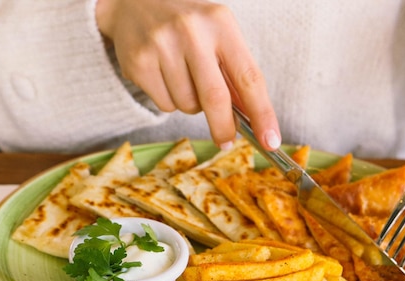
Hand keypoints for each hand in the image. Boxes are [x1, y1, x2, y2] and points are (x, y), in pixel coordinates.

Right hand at [95, 0, 280, 149]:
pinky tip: (163, 76)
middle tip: (226, 141)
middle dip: (224, 127)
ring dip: (192, 105)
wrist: (133, 1)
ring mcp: (162, 46)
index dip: (262, 113)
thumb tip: (252, 118)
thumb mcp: (217, 35)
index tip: (270, 140)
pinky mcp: (139, 62)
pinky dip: (169, 101)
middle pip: (215, 98)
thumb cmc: (187, 24)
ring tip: (183, 78)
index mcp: (221, 23)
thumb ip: (235, 72)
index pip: (249, 77)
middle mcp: (192, 31)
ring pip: (188, 106)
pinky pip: (165, 105)